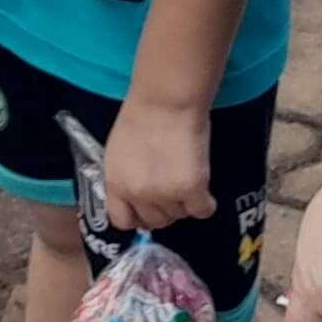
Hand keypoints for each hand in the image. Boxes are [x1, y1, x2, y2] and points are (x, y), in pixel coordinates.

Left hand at [100, 95, 212, 232]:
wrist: (166, 100)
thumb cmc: (142, 115)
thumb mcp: (118, 152)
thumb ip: (124, 178)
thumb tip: (135, 197)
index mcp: (115, 183)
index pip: (121, 221)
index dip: (137, 217)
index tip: (147, 210)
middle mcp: (137, 193)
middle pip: (155, 221)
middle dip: (164, 209)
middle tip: (172, 189)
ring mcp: (164, 194)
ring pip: (179, 215)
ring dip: (184, 203)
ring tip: (185, 177)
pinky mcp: (191, 189)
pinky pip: (202, 210)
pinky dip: (205, 202)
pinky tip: (203, 188)